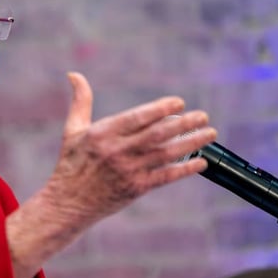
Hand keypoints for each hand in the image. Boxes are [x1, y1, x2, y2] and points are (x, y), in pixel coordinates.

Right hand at [44, 72, 215, 223]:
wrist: (67, 203)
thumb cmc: (71, 164)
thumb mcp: (72, 130)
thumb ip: (80, 101)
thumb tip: (74, 74)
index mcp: (102, 134)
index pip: (137, 117)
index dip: (160, 109)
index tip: (179, 102)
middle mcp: (117, 151)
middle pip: (157, 134)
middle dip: (184, 123)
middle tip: (203, 115)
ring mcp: (128, 171)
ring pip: (166, 154)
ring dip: (191, 143)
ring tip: (210, 133)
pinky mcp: (136, 188)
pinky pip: (166, 177)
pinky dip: (185, 169)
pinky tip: (201, 162)